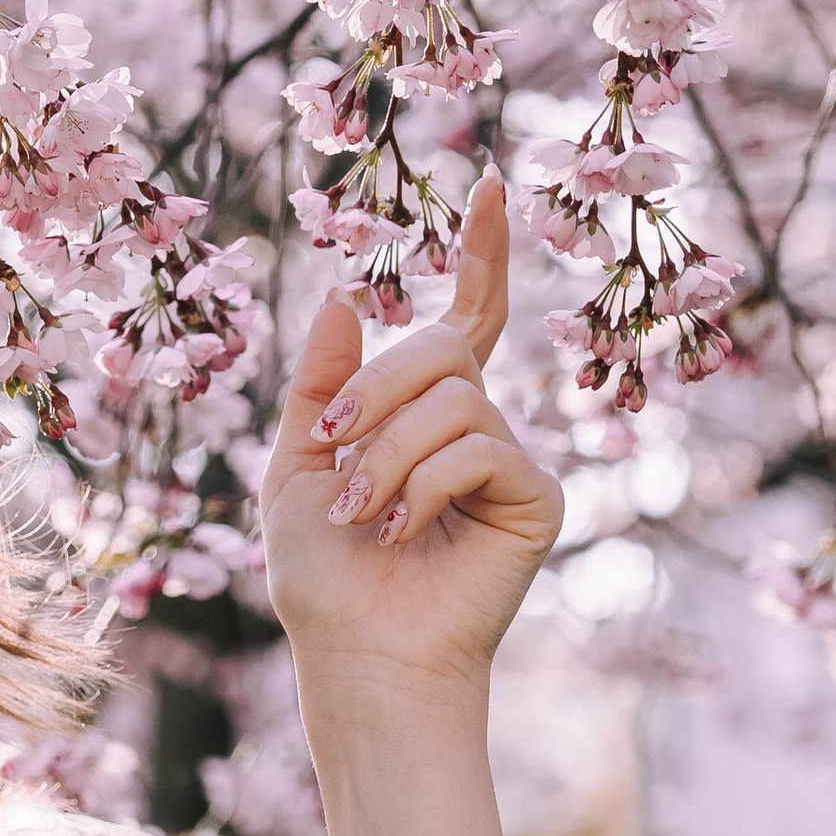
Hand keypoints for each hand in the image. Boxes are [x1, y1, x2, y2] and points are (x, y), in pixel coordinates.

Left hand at [261, 175, 562, 698]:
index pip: (466, 316)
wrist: (357, 652)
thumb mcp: (298, 462)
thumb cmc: (324, 575)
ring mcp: (511, 460)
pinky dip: (421, 486)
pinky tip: (399, 532)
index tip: (489, 182)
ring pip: (452, 398)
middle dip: (374, 392)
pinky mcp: (536, 499)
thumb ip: (324, 382)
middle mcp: (477, 424)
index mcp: (423, 411)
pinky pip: (479, 447)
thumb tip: (351, 294)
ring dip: (385, 452)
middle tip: (334, 450)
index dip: (482, 251)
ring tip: (363, 514)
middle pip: (442, 347)